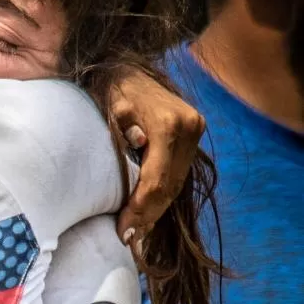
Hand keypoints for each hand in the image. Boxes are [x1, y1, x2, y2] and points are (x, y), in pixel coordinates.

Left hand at [109, 70, 204, 244]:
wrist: (126, 64)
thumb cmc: (109, 89)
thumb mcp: (109, 110)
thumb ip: (121, 133)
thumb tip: (135, 158)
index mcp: (167, 124)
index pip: (156, 180)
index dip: (140, 210)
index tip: (124, 231)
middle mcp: (188, 127)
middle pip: (170, 186)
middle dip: (149, 216)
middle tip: (129, 238)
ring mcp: (195, 129)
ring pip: (178, 182)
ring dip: (157, 210)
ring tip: (138, 231)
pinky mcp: (195, 131)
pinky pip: (180, 172)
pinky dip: (164, 194)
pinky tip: (149, 211)